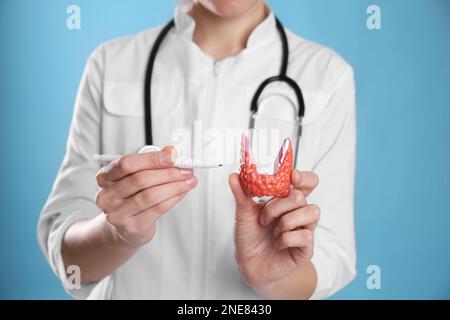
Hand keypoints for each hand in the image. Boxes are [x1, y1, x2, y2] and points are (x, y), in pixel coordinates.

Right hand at [95, 146, 197, 246]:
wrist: (125, 227)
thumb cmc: (131, 196)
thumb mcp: (136, 176)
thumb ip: (151, 163)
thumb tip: (171, 152)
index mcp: (105, 177)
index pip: (127, 163)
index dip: (152, 159)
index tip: (172, 156)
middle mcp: (107, 195)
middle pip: (141, 179)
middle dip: (168, 173)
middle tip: (186, 169)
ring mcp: (118, 213)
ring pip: (151, 195)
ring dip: (175, 186)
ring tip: (189, 181)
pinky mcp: (132, 226)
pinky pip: (158, 209)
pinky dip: (174, 198)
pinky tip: (182, 192)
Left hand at [228, 170, 319, 294]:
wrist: (248, 263)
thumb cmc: (250, 236)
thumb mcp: (243, 213)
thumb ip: (241, 193)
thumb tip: (234, 176)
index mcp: (287, 200)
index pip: (307, 182)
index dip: (303, 177)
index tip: (292, 176)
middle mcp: (298, 212)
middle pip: (301, 196)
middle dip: (278, 206)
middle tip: (264, 217)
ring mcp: (305, 229)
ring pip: (311, 212)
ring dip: (286, 221)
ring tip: (273, 231)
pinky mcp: (307, 247)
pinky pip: (306, 235)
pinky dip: (287, 239)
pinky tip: (278, 244)